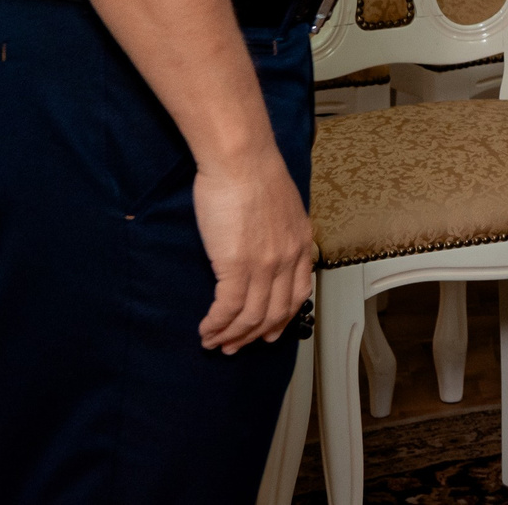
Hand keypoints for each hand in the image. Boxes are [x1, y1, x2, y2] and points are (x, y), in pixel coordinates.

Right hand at [193, 149, 314, 352]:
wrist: (241, 160)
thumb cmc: (255, 174)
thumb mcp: (283, 207)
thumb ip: (280, 231)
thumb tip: (267, 246)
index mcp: (301, 244)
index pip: (298, 295)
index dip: (281, 319)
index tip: (268, 332)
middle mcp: (288, 259)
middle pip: (274, 313)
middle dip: (253, 336)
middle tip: (234, 346)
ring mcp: (264, 265)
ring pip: (250, 317)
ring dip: (230, 336)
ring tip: (214, 342)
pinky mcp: (236, 265)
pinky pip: (227, 308)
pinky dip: (216, 325)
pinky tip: (205, 330)